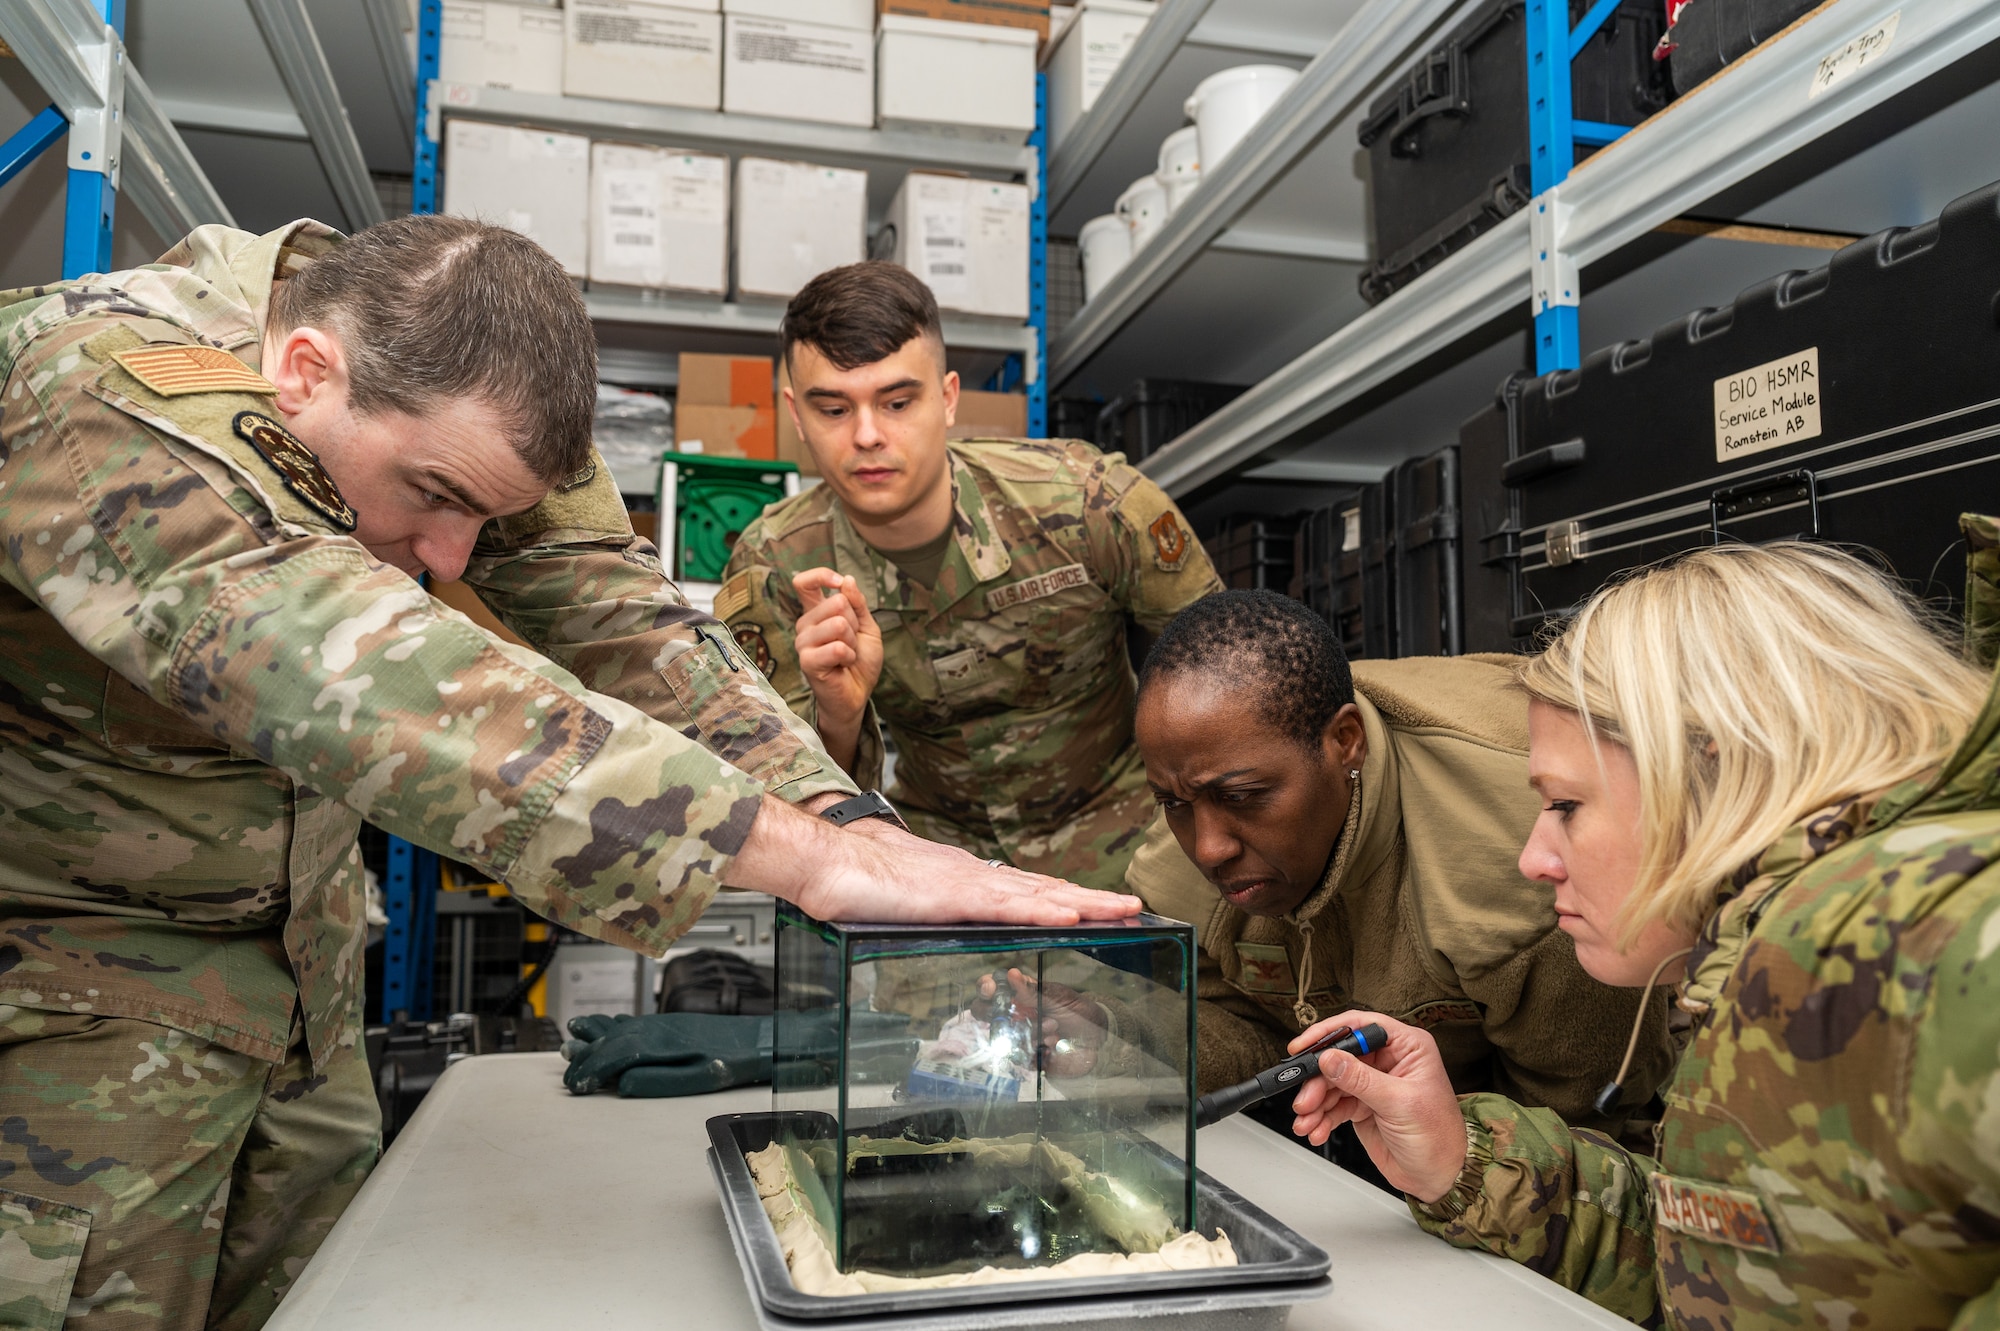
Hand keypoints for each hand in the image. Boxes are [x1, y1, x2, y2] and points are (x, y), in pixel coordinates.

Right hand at [559, 1012, 772, 1096]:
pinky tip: (602, 1026)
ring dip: (593, 1036)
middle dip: (585, 1058)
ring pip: (617, 1028)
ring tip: (570, 1040)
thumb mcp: (699, 1079)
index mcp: (661, 1044)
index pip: (615, 1055)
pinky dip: (611, 1024)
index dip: (591, 1070)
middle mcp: (656, 1028)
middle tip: (568, 1078)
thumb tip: (622, 1086)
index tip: (575, 1085)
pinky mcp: (668, 1022)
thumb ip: (659, 1081)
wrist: (757, 1037)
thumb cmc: (731, 1062)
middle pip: (610, 1041)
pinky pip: (631, 1021)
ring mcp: (661, 1022)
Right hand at [724, 796, 1141, 926]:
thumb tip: (938, 928)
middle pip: (1043, 887)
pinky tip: (1072, 913)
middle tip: (1134, 907)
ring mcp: (965, 883)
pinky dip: (1044, 908)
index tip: (1098, 905)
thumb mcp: (901, 907)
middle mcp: (972, 875)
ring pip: (1037, 893)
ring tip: (1123, 909)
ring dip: (1084, 902)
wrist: (822, 859)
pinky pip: (1007, 904)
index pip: (1024, 889)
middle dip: (1092, 899)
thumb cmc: (851, 884)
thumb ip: (926, 915)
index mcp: (961, 879)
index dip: (1063, 897)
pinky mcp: (951, 895)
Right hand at [792, 568, 881, 767]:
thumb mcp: (867, 627)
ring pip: (839, 624)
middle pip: (836, 603)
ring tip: (847, 655)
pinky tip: (843, 665)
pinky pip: (838, 647)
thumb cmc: (860, 661)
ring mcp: (803, 642)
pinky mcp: (807, 661)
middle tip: (851, 642)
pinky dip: (849, 656)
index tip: (839, 582)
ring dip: (852, 642)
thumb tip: (846, 580)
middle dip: (855, 623)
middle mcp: (805, 625)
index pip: (804, 583)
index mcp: (816, 612)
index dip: (821, 575)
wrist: (858, 693)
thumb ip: (857, 603)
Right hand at [976, 968, 1107, 1076]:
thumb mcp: (1057, 996)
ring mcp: (1016, 1036)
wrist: (1095, 1039)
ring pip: (1003, 1036)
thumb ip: (1032, 990)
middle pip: (984, 1013)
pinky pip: (1018, 1056)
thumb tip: (1011, 974)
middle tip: (1020, 1014)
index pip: (989, 988)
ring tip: (1054, 1027)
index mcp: (1017, 995)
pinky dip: (1035, 1050)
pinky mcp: (1025, 1057)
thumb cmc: (1075, 1010)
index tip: (990, 989)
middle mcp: (1011, 1015)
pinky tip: (1053, 1045)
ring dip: (1029, 1031)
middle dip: (996, 1013)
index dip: (984, 987)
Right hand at [1286, 1010, 1467, 1202]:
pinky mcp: (1362, 1106)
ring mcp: (1373, 1084)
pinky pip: (1333, 1105)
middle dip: (1318, 1080)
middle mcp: (1387, 1061)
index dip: (1329, 1033)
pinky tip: (1317, 1130)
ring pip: (1331, 1083)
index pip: (1361, 1026)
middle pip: (1339, 1057)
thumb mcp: (1399, 1104)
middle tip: (1305, 1100)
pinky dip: (1321, 1118)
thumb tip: (1329, 1058)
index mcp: (1406, 1047)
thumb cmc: (1438, 1137)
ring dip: (1315, 1103)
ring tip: (1307, 1121)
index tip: (1304, 1046)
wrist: (1439, 1177)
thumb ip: (1361, 1080)